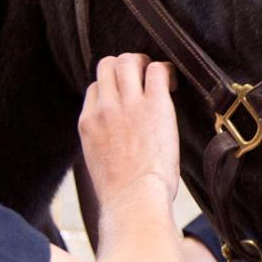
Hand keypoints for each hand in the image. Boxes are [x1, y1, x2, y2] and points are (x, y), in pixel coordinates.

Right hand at [78, 54, 179, 209]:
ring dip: (144, 63)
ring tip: (158, 77)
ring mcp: (127, 105)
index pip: (96, 87)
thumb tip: (116, 139)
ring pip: (128, 61)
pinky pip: (157, 70)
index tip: (129, 97)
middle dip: (125, 65)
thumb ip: (102, 141)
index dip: (113, 87)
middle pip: (107, 65)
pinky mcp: (154, 105)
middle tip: (143, 77)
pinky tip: (173, 84)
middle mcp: (104, 108)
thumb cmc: (122, 193)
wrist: (133, 200)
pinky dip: (166, 71)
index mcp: (88, 122)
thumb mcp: (98, 162)